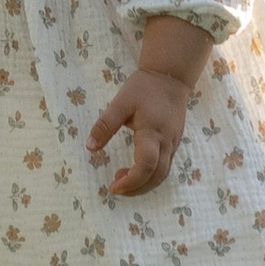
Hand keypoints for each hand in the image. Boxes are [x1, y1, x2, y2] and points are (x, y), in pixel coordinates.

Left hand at [86, 65, 192, 193]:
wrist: (170, 77)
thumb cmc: (144, 88)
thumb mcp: (121, 103)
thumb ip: (105, 125)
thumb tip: (90, 147)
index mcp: (152, 133)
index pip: (145, 166)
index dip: (130, 181)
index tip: (113, 187)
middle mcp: (166, 143)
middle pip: (156, 176)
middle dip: (136, 188)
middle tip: (115, 187)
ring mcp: (173, 144)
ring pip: (162, 174)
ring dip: (143, 183)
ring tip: (122, 177)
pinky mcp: (174, 143)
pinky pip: (164, 166)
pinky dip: (150, 175)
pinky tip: (136, 169)